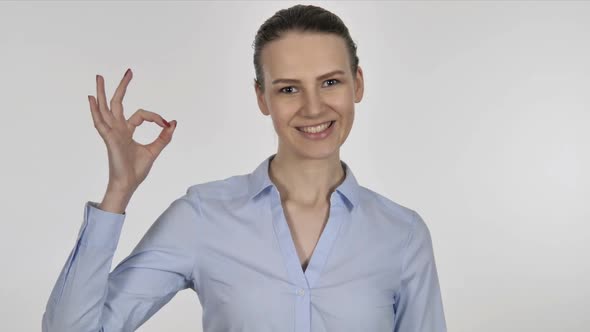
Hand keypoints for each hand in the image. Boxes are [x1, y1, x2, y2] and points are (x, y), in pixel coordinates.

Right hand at [88, 68, 176, 194]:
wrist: (128, 184)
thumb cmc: (137, 170)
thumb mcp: (155, 150)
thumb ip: (164, 137)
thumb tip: (173, 123)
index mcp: (127, 131)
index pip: (141, 114)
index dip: (155, 117)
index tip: (165, 123)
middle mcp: (118, 129)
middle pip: (118, 103)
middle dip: (122, 87)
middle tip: (129, 71)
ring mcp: (112, 133)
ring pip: (105, 108)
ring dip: (102, 92)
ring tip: (99, 77)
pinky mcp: (109, 139)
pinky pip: (100, 122)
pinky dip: (95, 110)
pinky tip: (91, 98)